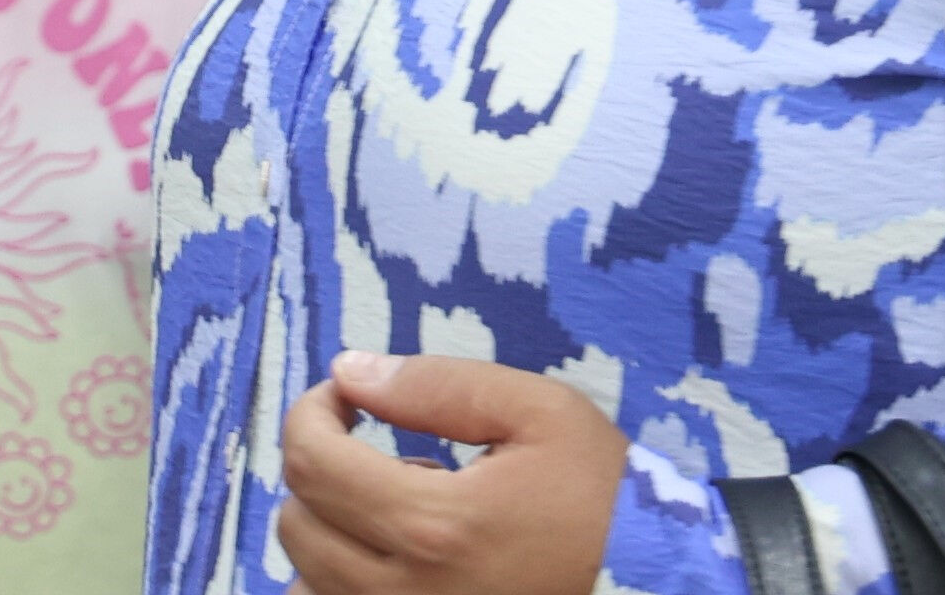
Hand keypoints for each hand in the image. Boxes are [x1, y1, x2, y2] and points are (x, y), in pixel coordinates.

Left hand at [275, 351, 628, 594]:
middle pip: (296, 523)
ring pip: (304, 582)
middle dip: (319, 469)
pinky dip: (336, 581)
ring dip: (327, 531)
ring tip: (390, 511)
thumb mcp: (538, 412)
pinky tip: (386, 556)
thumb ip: (437, 386)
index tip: (344, 398)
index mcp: (433, 525)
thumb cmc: (600, 496)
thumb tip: (349, 372)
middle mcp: (404, 592)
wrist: (649, 583)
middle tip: (375, 450)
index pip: (311, 462)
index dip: (311, 413)